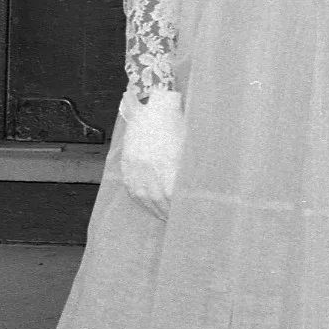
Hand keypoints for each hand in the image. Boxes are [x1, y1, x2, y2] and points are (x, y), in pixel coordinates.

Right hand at [118, 89, 184, 217]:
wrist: (151, 106)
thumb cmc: (177, 123)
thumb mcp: (189, 142)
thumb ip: (192, 165)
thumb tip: (201, 187)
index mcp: (168, 162)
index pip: (174, 195)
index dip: (180, 208)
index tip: (188, 216)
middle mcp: (150, 168)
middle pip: (159, 199)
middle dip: (169, 213)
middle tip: (179, 222)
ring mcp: (136, 168)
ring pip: (145, 197)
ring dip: (155, 210)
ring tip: (165, 218)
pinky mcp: (127, 165)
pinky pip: (132, 189)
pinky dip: (141, 201)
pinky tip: (149, 207)